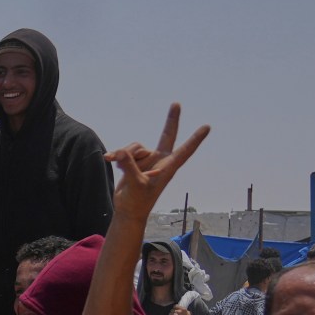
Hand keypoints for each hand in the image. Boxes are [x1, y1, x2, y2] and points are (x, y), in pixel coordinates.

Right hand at [107, 104, 209, 219]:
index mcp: (168, 168)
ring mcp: (147, 160)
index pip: (185, 151)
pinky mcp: (135, 162)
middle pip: (167, 135)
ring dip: (125, 154)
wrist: (127, 211)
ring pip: (136, 146)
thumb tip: (121, 152)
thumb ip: (130, 167)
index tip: (206, 127)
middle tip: (176, 103)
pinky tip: (108, 160)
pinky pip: (125, 151)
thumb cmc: (137, 202)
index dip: (195, 139)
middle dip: (171, 120)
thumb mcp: (135, 185)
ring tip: (118, 166)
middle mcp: (159, 161)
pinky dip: (117, 155)